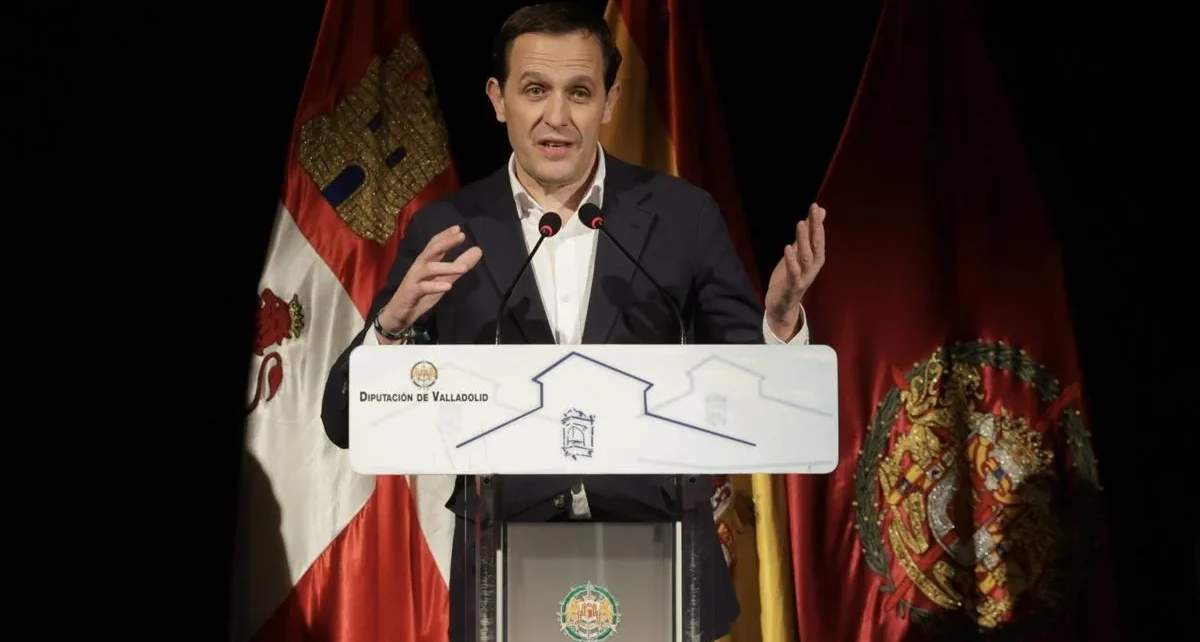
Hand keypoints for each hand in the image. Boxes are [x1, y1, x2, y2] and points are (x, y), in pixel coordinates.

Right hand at [379, 225, 482, 330]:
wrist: (399, 313)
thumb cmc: (421, 294)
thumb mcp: (443, 279)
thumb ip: (458, 265)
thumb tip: (478, 250)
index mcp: (425, 262)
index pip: (435, 244)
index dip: (446, 235)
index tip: (459, 229)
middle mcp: (419, 267)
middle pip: (432, 250)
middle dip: (446, 242)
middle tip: (462, 236)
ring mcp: (414, 279)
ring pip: (429, 268)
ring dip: (447, 267)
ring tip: (463, 268)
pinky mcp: (410, 293)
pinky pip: (423, 288)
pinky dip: (435, 286)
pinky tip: (448, 287)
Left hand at [765, 203, 826, 337]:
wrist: (782, 304)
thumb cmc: (791, 276)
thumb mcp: (799, 253)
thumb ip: (808, 235)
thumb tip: (820, 213)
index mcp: (816, 258)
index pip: (819, 237)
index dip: (817, 222)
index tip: (815, 206)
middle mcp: (813, 267)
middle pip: (816, 245)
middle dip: (815, 227)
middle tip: (813, 210)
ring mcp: (804, 277)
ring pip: (806, 256)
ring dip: (803, 240)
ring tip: (800, 224)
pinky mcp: (793, 286)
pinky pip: (794, 272)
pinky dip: (791, 260)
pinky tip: (788, 248)